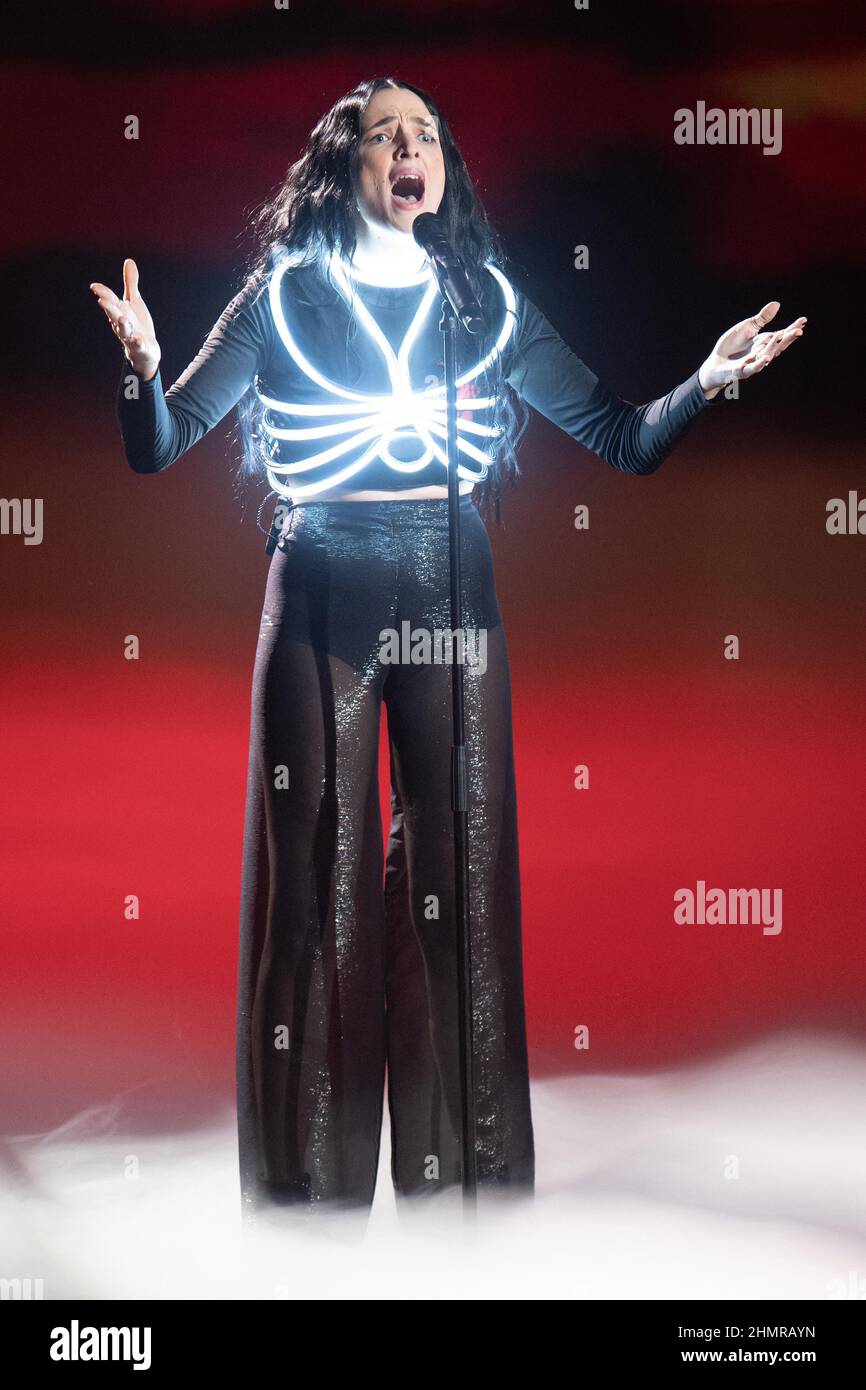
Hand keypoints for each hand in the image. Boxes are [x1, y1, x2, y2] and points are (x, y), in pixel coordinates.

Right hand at [89, 259, 160, 380]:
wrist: (145, 350)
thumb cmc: (137, 324)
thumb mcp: (134, 301)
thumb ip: (130, 283)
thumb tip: (129, 261)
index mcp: (119, 311)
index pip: (109, 300)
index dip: (102, 293)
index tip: (94, 286)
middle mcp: (122, 323)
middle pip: (114, 315)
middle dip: (109, 308)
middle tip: (102, 301)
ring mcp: (130, 336)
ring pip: (124, 331)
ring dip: (123, 326)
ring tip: (123, 320)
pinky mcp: (140, 347)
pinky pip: (138, 346)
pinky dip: (138, 343)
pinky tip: (139, 340)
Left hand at [698, 302, 806, 398]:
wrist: (715, 362)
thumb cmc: (732, 345)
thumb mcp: (747, 327)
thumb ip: (762, 318)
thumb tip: (777, 304)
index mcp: (764, 343)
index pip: (780, 335)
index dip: (791, 329)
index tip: (803, 321)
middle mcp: (762, 354)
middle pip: (777, 346)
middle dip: (788, 338)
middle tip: (799, 330)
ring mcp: (752, 363)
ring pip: (766, 356)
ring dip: (775, 348)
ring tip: (782, 337)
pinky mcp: (741, 371)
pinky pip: (751, 368)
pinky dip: (759, 364)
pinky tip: (766, 359)